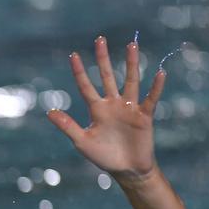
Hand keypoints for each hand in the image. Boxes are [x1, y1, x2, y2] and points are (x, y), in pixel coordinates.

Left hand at [47, 36, 166, 182]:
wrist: (126, 170)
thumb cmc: (103, 156)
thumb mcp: (82, 141)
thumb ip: (67, 126)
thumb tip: (49, 112)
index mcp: (97, 110)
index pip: (86, 86)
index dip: (79, 72)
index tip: (73, 55)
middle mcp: (113, 104)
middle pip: (108, 77)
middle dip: (103, 59)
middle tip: (100, 39)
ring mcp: (129, 108)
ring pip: (130, 81)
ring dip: (131, 64)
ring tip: (131, 46)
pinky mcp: (144, 116)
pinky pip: (150, 99)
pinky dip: (155, 87)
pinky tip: (159, 73)